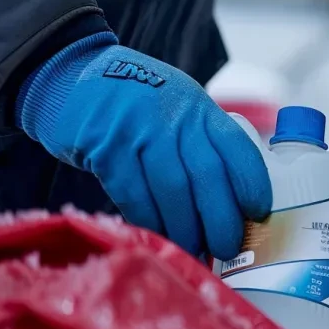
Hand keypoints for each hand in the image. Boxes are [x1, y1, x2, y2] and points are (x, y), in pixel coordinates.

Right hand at [16, 33, 271, 259]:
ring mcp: (139, 130)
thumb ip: (203, 141)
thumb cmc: (136, 102)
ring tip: (194, 252)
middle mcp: (174, 117)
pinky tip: (159, 236)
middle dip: (221, 220)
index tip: (257, 214)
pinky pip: (134, 195)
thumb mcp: (178, 107)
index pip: (237, 147)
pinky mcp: (106, 147)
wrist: (70, 76)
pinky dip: (150, 221)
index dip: (252, 184)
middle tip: (227, 249)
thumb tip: (231, 199)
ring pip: (172, 191)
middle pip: (209, 175)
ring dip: (186, 229)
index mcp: (199, 108)